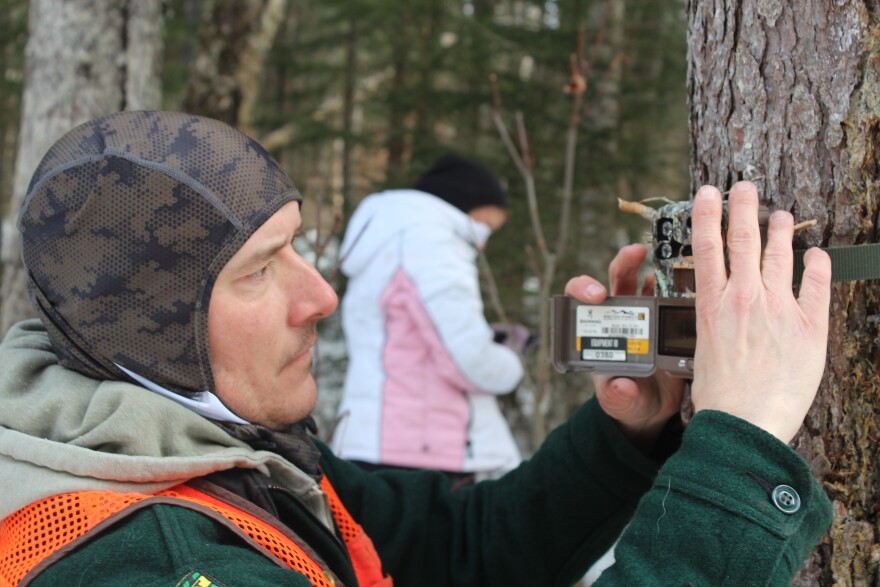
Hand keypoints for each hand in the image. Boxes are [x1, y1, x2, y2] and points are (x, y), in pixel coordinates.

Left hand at [564, 244, 684, 449]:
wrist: (655, 409)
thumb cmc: (628, 402)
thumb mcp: (620, 403)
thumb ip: (617, 396)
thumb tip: (620, 386)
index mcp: (598, 331)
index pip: (580, 300)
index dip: (583, 289)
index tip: (596, 294)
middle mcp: (618, 316)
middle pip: (616, 279)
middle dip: (624, 262)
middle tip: (635, 254)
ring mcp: (644, 315)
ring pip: (645, 280)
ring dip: (655, 266)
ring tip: (668, 261)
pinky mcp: (668, 319)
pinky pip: (672, 296)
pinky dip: (680, 285)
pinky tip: (691, 282)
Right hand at [690, 182, 830, 442]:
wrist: (745, 423)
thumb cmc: (719, 395)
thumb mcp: (702, 350)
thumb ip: (714, 321)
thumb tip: (723, 306)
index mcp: (711, 306)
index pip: (706, 248)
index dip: (706, 216)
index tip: (707, 194)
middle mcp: (744, 299)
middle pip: (743, 240)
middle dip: (743, 208)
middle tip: (743, 188)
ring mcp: (778, 310)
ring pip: (779, 256)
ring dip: (780, 230)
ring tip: (781, 214)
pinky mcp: (809, 327)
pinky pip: (817, 286)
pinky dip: (818, 265)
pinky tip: (816, 253)